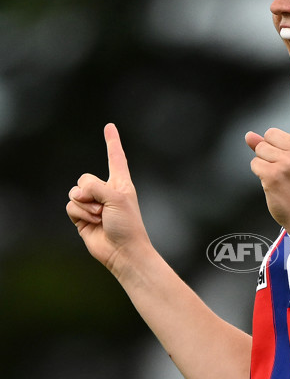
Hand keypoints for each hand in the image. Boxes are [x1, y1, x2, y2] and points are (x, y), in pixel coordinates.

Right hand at [66, 123, 151, 277]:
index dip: (112, 142)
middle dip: (90, 192)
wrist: (123, 251)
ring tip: (100, 217)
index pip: (116, 157)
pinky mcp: (82, 218)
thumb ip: (95, 187)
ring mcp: (93, 205)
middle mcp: (106, 191)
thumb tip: (77, 194)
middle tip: (104, 208)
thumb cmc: (128, 224)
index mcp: (121, 183)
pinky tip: (92, 223)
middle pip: (85, 178)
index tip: (110, 127)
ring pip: (75, 193)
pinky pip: (71, 206)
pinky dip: (80, 214)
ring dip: (86, 206)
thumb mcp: (116, 197)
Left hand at [245, 74, 289, 232]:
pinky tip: (272, 184)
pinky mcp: (274, 174)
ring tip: (279, 177)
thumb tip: (249, 136)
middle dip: (268, 150)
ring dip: (263, 163)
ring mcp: (289, 162)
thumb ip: (272, 147)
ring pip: (259, 150)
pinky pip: (254, 164)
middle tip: (284, 169)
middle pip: (268, 135)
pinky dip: (258, 173)